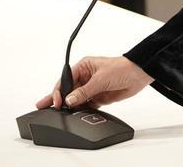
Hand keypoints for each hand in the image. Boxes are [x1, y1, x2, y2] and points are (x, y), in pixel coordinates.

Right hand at [34, 56, 153, 109]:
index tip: (57, 102)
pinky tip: (75, 115)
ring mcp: (92, 88)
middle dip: (58, 99)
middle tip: (43, 107)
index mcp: (83, 67)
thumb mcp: (100, 79)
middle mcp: (85, 77)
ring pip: (76, 99)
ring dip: (70, 106)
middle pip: (68, 90)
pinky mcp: (99, 97)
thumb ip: (84, 91)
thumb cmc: (122, 68)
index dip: (59, 91)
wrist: (139, 75)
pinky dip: (81, 110)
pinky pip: (86, 105)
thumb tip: (69, 100)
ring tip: (60, 114)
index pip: (65, 80)